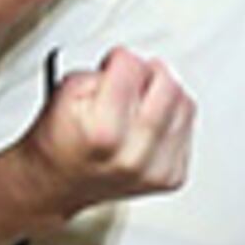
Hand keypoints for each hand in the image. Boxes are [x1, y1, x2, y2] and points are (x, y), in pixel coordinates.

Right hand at [8, 48, 194, 222]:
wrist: (56, 184)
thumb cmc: (60, 143)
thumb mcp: (65, 93)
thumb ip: (102, 70)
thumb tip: (138, 64)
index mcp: (104, 133)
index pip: (134, 66)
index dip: (118, 60)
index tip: (110, 68)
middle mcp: (134, 155)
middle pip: (168, 84)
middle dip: (148, 75)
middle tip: (129, 84)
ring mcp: (156, 170)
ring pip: (185, 105)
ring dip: (163, 98)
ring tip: (136, 108)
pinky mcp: (171, 177)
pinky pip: (188, 131)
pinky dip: (170, 122)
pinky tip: (145, 129)